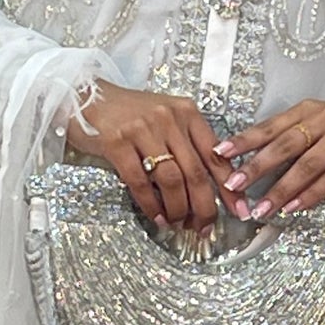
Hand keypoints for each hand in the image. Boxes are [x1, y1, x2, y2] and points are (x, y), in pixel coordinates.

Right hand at [66, 81, 225, 231]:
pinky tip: (156, 216)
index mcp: (187, 113)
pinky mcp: (117, 142)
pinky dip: (150, 204)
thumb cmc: (129, 114)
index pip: (215, 155)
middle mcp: (168, 118)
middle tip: (204, 228)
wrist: (85, 97)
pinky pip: (140, 182)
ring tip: (177, 223)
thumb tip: (209, 187)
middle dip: (204, 207)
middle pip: (196, 172)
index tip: (239, 210)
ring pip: (171, 180)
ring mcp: (142, 129)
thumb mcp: (166, 120)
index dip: (229, 186)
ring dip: (177, 209)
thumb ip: (188, 145)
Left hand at [215, 99, 324, 220]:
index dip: (245, 139)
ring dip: (282, 189)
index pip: (271, 125)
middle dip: (256, 167)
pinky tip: (294, 207)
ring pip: (306, 164)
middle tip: (234, 185)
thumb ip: (295, 142)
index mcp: (309, 110)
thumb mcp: (322, 129)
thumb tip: (257, 165)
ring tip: (262, 208)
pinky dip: (311, 194)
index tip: (221, 153)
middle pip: (284, 144)